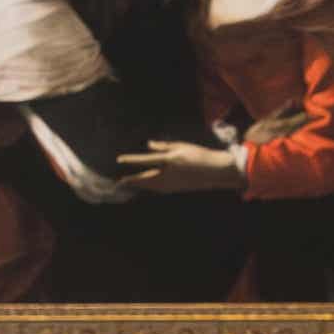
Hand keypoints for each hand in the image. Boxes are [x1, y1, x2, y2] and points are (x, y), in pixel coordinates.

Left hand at [117, 139, 243, 195]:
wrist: (214, 171)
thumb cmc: (199, 155)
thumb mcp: (181, 146)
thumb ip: (163, 146)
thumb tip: (149, 145)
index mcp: (170, 160)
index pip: (146, 160)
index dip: (131, 160)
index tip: (120, 160)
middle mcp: (169, 174)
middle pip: (144, 179)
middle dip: (132, 180)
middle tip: (119, 182)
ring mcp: (172, 184)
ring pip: (150, 186)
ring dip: (139, 184)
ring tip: (128, 183)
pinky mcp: (175, 189)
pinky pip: (157, 189)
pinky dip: (149, 187)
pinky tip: (145, 185)